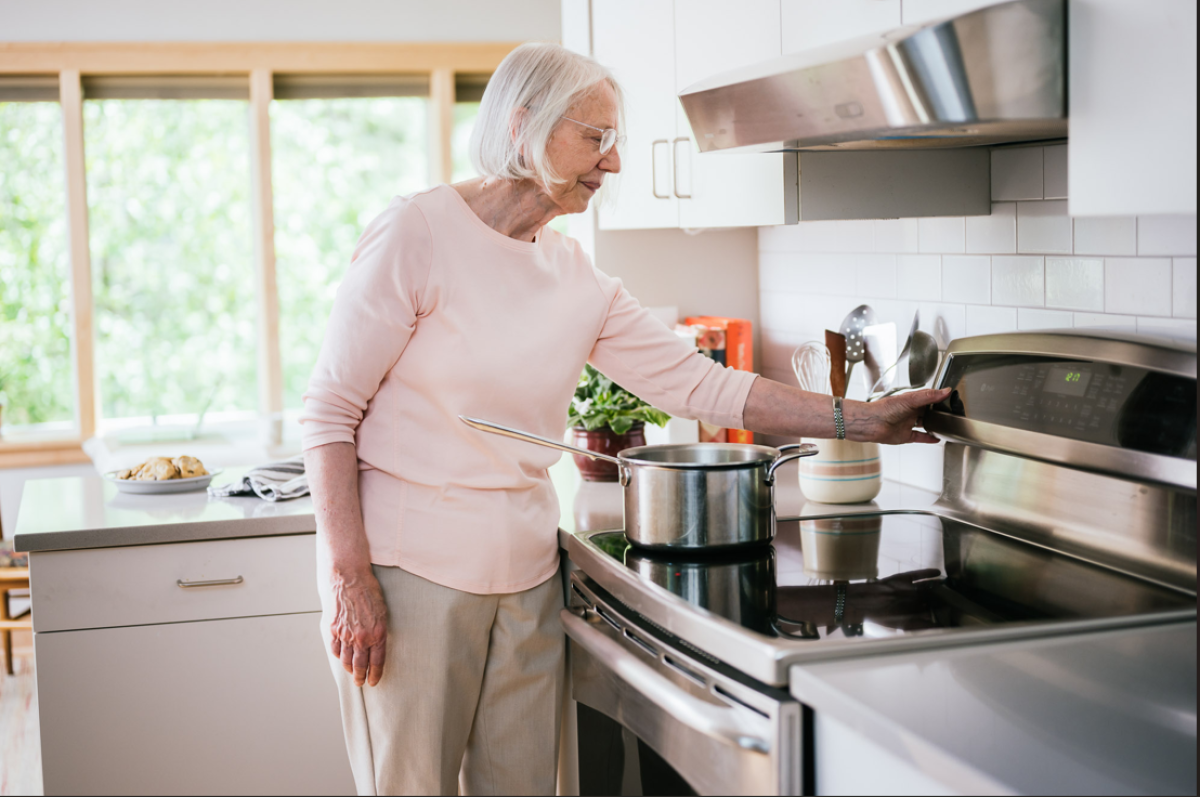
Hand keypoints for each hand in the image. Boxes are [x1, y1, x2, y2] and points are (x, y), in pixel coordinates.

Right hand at [328, 568, 388, 686]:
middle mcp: (362, 638)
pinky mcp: (334, 629)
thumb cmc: (369, 591)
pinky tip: (341, 658)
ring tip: (352, 674)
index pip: (377, 662)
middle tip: (361, 682)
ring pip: (346, 660)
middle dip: (361, 677)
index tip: (373, 681)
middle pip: (360, 666)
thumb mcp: (383, 612)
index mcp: (378, 634)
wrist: (350, 579)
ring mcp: (346, 635)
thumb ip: (380, 630)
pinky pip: (335, 649)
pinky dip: (338, 656)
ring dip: (349, 670)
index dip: (375, 675)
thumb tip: (378, 644)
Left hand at [853, 388, 950, 444]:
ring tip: (945, 425)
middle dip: (937, 412)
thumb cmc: (884, 408)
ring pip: (924, 424)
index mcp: (911, 401)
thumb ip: (928, 396)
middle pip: (927, 412)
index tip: (951, 397)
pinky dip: (928, 438)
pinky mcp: (905, 436)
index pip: (928, 398)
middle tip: (950, 413)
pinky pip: (920, 437)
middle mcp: (909, 412)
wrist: (871, 423)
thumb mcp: (910, 399)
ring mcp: (907, 424)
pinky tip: (936, 438)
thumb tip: (945, 391)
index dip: (939, 398)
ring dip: (933, 425)